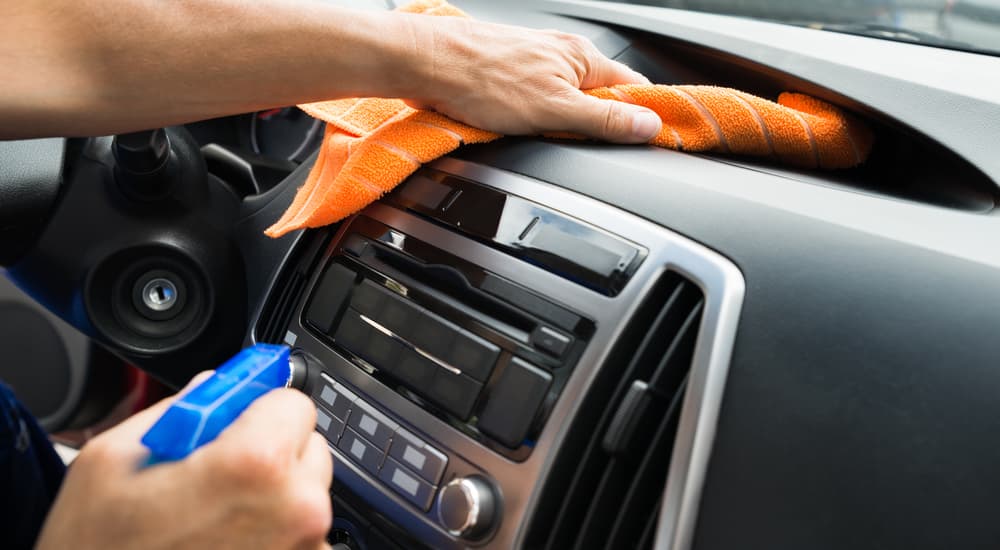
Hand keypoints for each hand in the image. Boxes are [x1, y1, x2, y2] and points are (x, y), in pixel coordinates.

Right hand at [35, 373, 332, 549]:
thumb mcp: (114, 459)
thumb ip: (182, 409)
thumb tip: (218, 387)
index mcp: (257, 464)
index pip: (293, 401)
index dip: (255, 408)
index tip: (233, 422)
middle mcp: (297, 510)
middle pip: (306, 447)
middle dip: (266, 452)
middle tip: (212, 478)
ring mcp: (304, 549)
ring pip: (304, 494)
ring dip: (270, 497)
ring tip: (210, 520)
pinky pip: (299, 535)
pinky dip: (270, 534)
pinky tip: (222, 544)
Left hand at [402, 15, 661, 142]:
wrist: (426, 64)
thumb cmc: (482, 79)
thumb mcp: (555, 110)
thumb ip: (605, 119)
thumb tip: (649, 125)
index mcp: (582, 57)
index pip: (633, 88)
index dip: (643, 115)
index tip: (649, 140)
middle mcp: (561, 55)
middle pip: (599, 98)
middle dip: (593, 126)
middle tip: (577, 145)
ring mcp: (534, 64)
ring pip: (564, 103)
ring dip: (558, 125)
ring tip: (538, 134)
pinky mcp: (508, 75)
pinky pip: (535, 103)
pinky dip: (531, 120)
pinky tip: (515, 127)